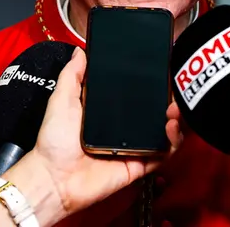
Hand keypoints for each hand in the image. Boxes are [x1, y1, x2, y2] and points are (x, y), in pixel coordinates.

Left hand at [8, 47, 182, 219]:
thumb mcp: (61, 99)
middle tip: (173, 89)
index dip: (151, 83)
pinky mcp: (139, 165)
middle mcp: (123, 128)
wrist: (53, 178)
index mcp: (107, 112)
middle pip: (156, 111)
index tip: (161, 70)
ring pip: (165, 131)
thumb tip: (80, 51)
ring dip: (176, 118)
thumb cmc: (53, 143)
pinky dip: (173, 141)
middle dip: (170, 99)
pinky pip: (164, 154)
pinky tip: (170, 126)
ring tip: (174, 107)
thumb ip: (72, 75)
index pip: (135, 94)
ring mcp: (134, 146)